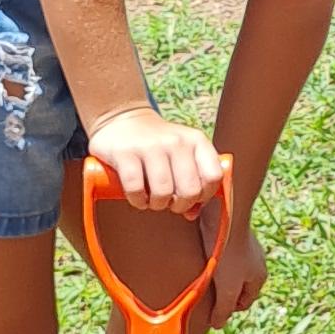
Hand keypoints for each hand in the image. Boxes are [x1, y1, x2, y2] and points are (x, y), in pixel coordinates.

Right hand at [85, 103, 226, 215]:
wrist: (122, 120)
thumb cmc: (157, 144)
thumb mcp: (182, 154)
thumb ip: (193, 181)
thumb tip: (192, 213)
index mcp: (196, 141)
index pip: (213, 176)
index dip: (205, 195)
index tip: (193, 199)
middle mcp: (176, 141)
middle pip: (190, 190)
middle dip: (180, 205)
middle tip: (170, 203)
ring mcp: (151, 146)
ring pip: (163, 192)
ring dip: (157, 204)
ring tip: (152, 200)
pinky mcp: (125, 152)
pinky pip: (136, 188)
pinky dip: (137, 201)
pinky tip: (138, 197)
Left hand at [212, 220, 269, 321]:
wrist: (224, 216)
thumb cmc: (228, 254)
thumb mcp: (226, 288)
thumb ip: (223, 310)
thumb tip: (218, 326)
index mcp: (259, 277)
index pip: (244, 303)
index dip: (228, 310)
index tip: (212, 309)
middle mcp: (256, 263)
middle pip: (237, 288)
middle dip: (223, 294)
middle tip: (206, 294)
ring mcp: (246, 248)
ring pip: (230, 272)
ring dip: (217, 277)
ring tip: (202, 277)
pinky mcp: (232, 237)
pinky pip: (224, 257)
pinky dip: (214, 262)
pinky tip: (202, 260)